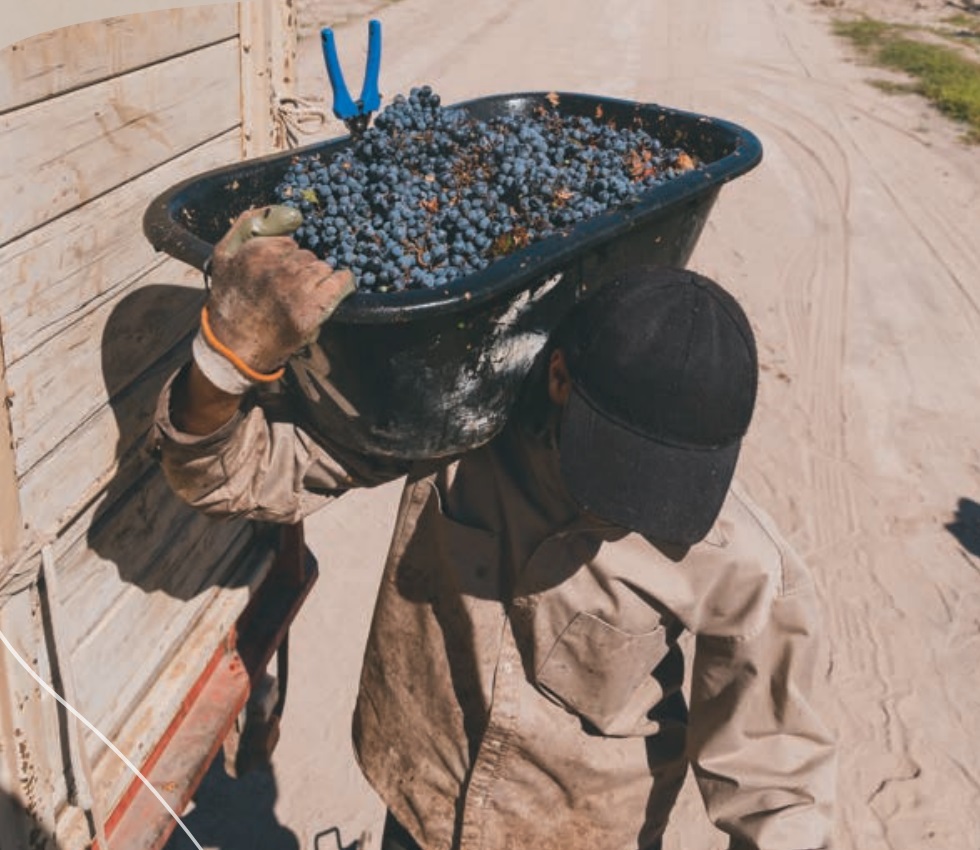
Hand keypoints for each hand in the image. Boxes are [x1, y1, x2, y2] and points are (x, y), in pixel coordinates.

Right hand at [206, 206, 354, 373]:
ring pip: (323, 268)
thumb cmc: (230, 301)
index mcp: (257, 252)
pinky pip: (342, 282)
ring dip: (318, 280)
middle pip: (307, 256)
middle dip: (301, 269)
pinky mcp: (313, 309)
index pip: (289, 243)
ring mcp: (297, 289)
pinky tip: (337, 289)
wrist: (234, 347)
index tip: (278, 273)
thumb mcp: (224, 256)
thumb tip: (277, 210)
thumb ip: (245, 226)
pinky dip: (343, 283)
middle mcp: (278, 268)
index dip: (286, 258)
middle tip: (287, 290)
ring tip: (300, 297)